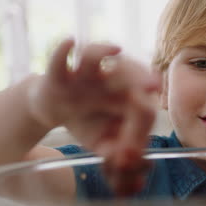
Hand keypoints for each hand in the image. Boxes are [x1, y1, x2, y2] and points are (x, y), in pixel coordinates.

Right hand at [28, 38, 159, 195]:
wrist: (53, 108)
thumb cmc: (86, 121)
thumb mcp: (102, 142)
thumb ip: (116, 152)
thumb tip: (126, 163)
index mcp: (126, 95)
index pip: (141, 103)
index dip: (142, 120)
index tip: (133, 144)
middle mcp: (108, 79)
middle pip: (127, 71)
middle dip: (140, 77)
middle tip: (153, 85)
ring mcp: (84, 74)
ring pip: (94, 57)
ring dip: (102, 52)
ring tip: (115, 50)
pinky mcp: (59, 74)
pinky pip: (60, 59)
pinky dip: (62, 50)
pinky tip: (70, 42)